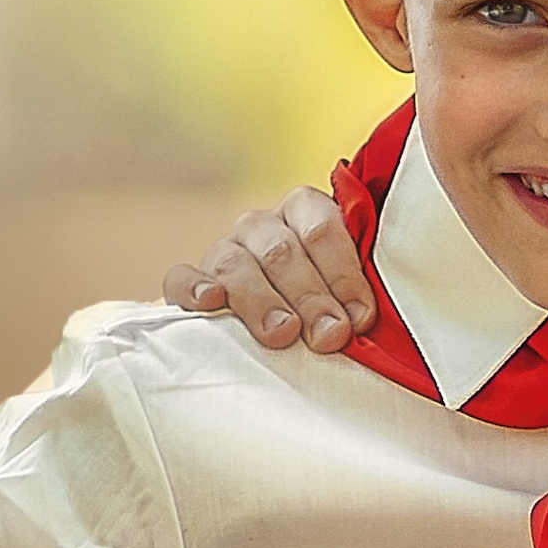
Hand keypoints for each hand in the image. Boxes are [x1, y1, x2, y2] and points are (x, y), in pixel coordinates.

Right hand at [163, 189, 378, 353]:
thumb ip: (357, 297)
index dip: (344, 275)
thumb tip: (364, 323)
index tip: (360, 318)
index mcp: (306, 210)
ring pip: (237, 266)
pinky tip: (211, 304)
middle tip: (329, 336)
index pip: (323, 230)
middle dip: (310, 297)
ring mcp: (224, 250)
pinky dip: (195, 290)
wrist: (275, 321)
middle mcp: (262, 225)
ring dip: (262, 301)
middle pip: (282, 252)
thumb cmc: (325, 306)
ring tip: (283, 334)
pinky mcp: (189, 281)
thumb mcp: (347, 292)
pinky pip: (183, 278)